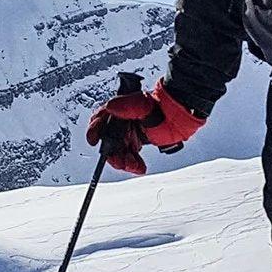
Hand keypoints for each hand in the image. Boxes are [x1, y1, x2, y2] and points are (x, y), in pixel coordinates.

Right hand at [86, 76, 204, 175]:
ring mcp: (128, 135)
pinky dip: (134, 165)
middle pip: (108, 142)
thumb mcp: (141, 103)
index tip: (93, 140)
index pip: (99, 121)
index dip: (94, 131)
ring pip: (119, 152)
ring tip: (134, 165)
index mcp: (118, 111)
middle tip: (120, 161)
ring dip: (124, 162)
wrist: (178, 117)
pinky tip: (140, 168)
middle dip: (112, 154)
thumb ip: (126, 105)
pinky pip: (130, 158)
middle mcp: (120, 124)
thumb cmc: (160, 106)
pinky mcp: (136, 144)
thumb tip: (110, 106)